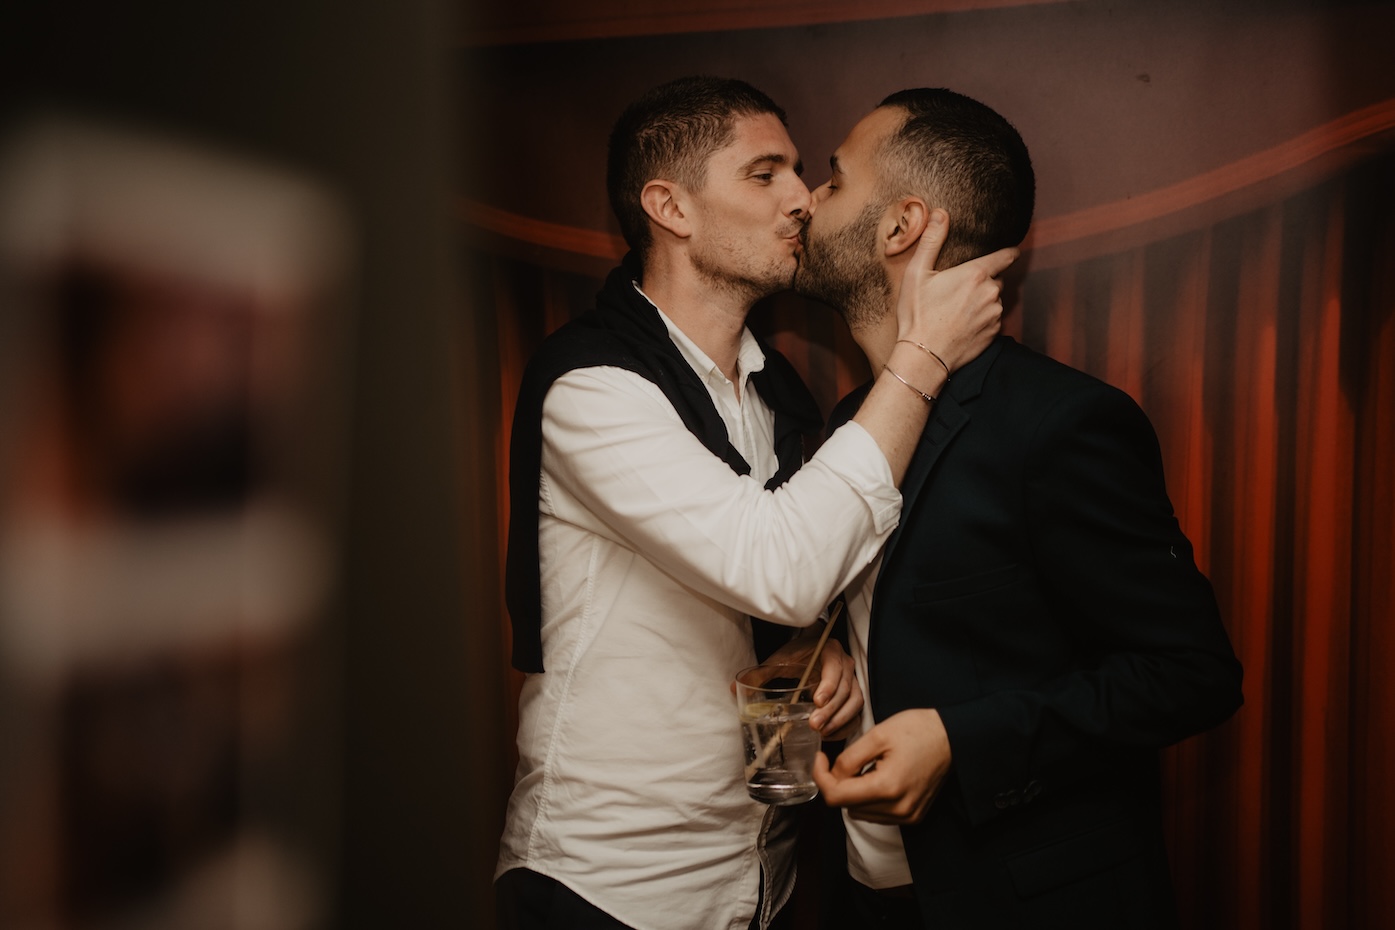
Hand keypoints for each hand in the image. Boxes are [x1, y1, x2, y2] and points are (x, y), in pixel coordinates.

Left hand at [763, 635, 863, 736]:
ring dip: (839, 720)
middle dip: (831, 710)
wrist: (814, 648)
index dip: (828, 686)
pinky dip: (845, 726)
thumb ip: (760, 673)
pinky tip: (830, 735)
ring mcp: (853, 681)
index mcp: (830, 652)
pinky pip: (856, 714)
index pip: (834, 669)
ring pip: (855, 703)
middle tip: (815, 725)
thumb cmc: (799, 653)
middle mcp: (846, 666)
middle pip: (846, 690)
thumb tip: (735, 689)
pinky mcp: (853, 696)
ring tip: (822, 733)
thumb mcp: (780, 659)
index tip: (816, 701)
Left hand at [812, 708, 950, 823]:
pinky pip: (877, 814)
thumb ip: (849, 759)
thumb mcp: (877, 735)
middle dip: (840, 782)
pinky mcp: (913, 817)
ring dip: (855, 792)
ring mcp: (907, 816)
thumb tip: (833, 776)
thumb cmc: (917, 730)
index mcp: (887, 787)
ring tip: (870, 766)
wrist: (952, 737)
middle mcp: (898, 809)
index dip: (821, 776)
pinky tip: (881, 776)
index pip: (837, 797)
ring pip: (860, 812)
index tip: (820, 757)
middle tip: (849, 758)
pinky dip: (870, 798)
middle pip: (847, 806)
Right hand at [894, 209, 1017, 372]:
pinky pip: (992, 320)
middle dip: (983, 280)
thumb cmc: (918, 314)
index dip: (1009, 252)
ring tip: (957, 308)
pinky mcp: (993, 334)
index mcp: (976, 274)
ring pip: (994, 300)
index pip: (1007, 256)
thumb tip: (941, 213)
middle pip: (996, 279)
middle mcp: (992, 293)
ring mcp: (994, 315)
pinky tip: (961, 324)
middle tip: (959, 289)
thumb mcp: (917, 273)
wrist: (924, 356)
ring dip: (982, 300)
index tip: (1009, 251)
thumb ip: (932, 240)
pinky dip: (981, 319)